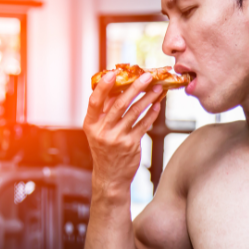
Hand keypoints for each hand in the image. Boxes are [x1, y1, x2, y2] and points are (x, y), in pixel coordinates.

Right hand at [83, 71, 162, 195]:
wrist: (110, 176)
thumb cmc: (104, 149)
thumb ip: (105, 112)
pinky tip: (157, 106)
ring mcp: (117, 139)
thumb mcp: (98, 131)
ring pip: (135, 113)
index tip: (113, 72)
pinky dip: (151, 114)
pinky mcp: (131, 145)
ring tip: (158, 89)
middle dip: (135, 87)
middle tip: (147, 76)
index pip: (95, 101)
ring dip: (148, 99)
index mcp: (90, 124)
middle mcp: (102, 131)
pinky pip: (143, 125)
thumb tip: (118, 86)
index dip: (103, 86)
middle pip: (120, 104)